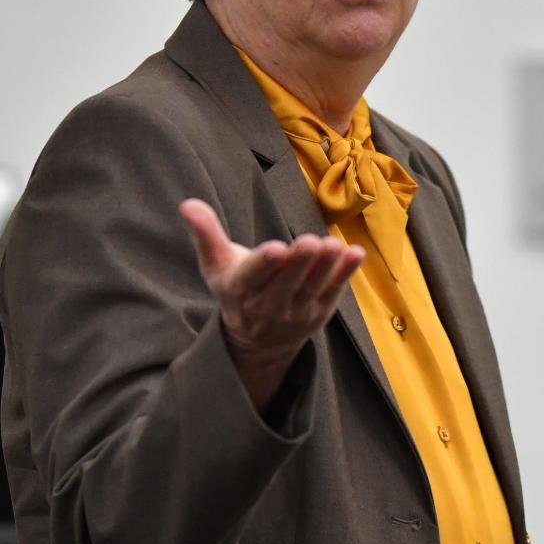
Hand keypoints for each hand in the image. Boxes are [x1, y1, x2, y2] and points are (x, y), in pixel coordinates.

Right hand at [179, 198, 363, 410]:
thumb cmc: (236, 288)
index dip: (264, 264)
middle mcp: (267, 307)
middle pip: (285, 284)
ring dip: (325, 268)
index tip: (276, 249)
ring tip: (334, 245)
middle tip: (311, 241)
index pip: (252, 277)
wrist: (257, 340)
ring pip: (311, 289)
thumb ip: (206, 233)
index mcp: (239, 291)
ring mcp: (296, 313)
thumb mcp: (215, 263)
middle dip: (299, 263)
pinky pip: (333, 292)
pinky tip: (356, 253)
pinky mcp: (319, 312)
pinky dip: (345, 274)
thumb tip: (187, 204)